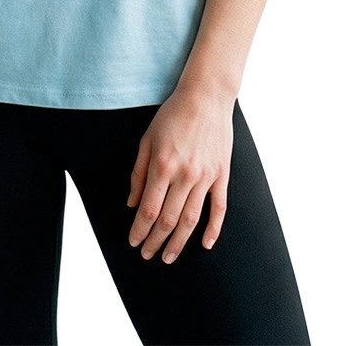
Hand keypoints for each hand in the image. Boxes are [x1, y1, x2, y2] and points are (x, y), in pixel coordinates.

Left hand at [126, 84, 234, 263]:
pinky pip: (219, 208)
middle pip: (168, 219)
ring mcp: (206, 176)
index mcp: (162, 166)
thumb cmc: (172, 115)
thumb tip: (132, 203)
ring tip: (168, 257)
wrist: (205, 97)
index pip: (149, 209)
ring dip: (179, 242)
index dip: (140, 230)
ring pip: (191, 219)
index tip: (133, 242)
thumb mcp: (147, 139)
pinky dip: (213, 229)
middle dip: (155, 241)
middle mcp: (184, 175)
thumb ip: (138, 173)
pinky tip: (206, 244)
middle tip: (147, 255)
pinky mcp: (222, 175)